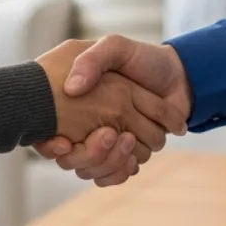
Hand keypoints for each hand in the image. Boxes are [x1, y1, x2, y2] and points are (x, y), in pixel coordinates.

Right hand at [33, 34, 192, 185]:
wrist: (176, 76)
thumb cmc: (142, 59)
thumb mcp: (115, 47)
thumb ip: (93, 60)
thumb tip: (72, 88)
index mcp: (75, 104)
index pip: (48, 136)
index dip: (50, 146)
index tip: (63, 143)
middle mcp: (84, 126)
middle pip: (72, 159)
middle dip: (90, 153)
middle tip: (109, 134)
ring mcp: (103, 143)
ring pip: (93, 170)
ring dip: (111, 160)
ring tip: (127, 139)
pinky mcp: (122, 156)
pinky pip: (111, 177)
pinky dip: (120, 172)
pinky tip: (131, 159)